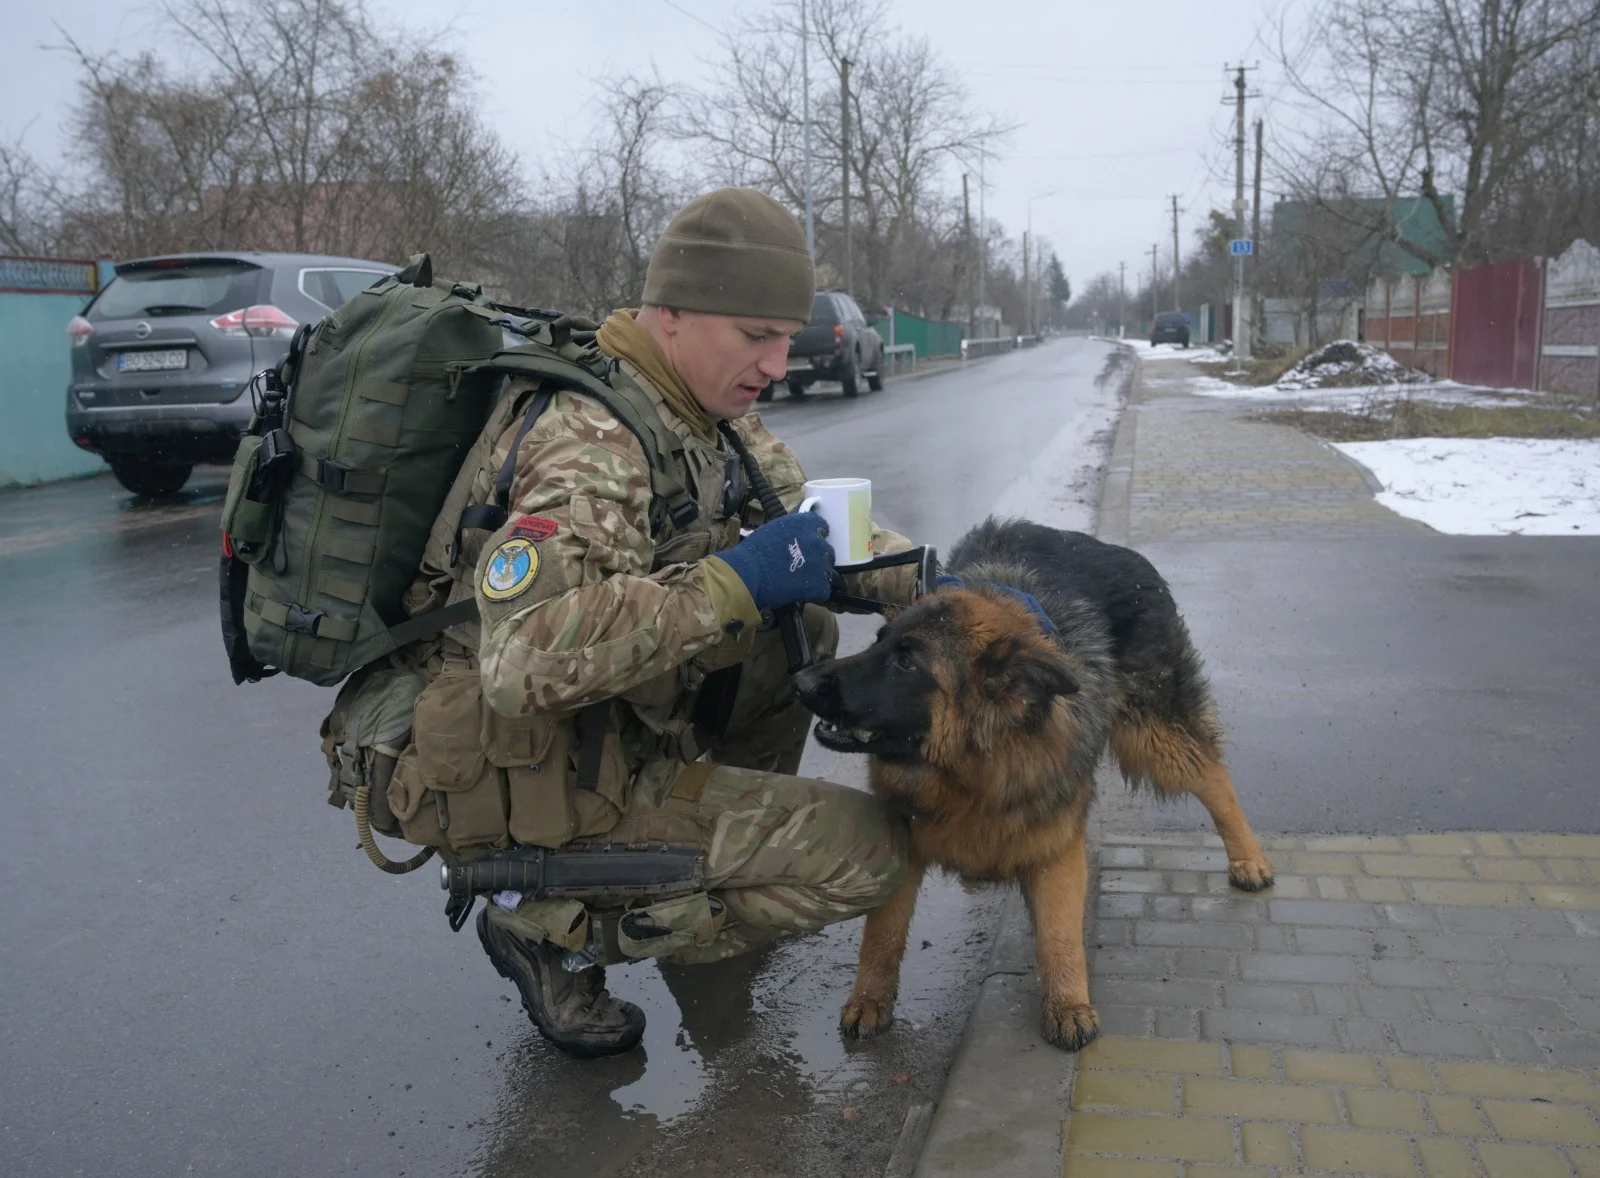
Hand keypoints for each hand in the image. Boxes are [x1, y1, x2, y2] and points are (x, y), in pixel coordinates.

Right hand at [713, 512, 835, 611]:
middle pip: (826, 551)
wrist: (748, 574)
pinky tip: (802, 594)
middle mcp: (817, 542)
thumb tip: (794, 539)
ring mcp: (821, 565)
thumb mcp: (773, 531)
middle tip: (803, 565)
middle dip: (817, 558)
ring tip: (803, 582)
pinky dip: (815, 593)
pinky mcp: (819, 586)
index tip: (809, 543)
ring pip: (828, 572)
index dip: (816, 535)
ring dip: (818, 576)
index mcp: (805, 524)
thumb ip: (790, 533)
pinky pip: (824, 590)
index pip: (822, 526)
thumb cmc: (753, 551)